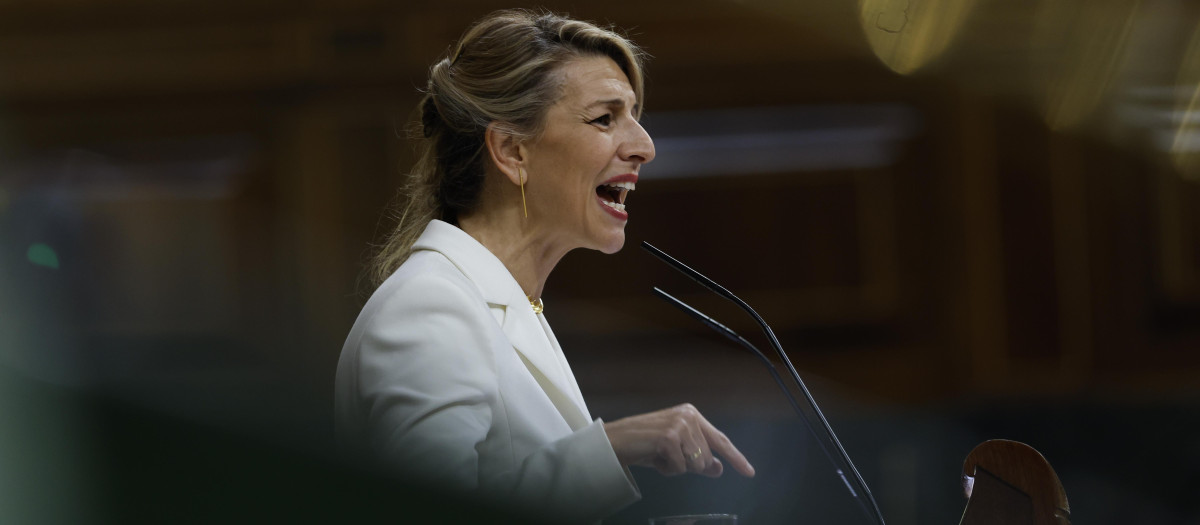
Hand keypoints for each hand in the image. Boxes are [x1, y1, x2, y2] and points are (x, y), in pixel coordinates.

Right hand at [603, 403, 754, 477]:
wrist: (616, 441)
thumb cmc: (644, 445)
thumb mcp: (676, 452)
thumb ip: (699, 459)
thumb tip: (719, 469)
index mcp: (692, 415)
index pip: (720, 440)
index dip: (735, 458)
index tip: (749, 472)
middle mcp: (688, 415)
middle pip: (707, 457)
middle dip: (689, 465)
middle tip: (666, 457)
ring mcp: (679, 425)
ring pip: (696, 464)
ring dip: (677, 467)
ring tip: (660, 456)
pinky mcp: (669, 437)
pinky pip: (680, 467)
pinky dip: (668, 469)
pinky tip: (654, 457)